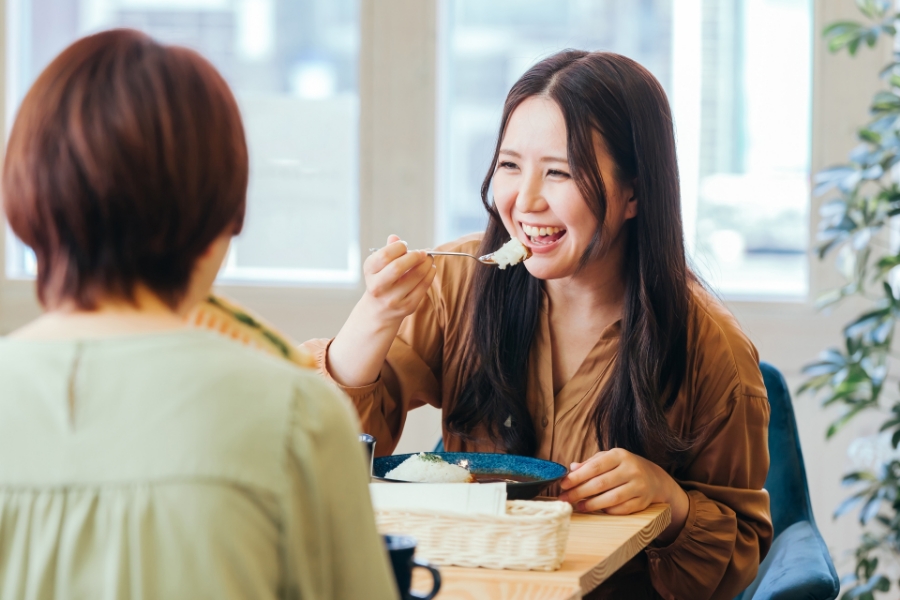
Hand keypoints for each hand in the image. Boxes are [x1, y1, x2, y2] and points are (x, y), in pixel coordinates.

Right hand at [362, 235, 435, 324]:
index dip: (398, 247)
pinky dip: (430, 274)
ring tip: (429, 259)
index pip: (384, 255)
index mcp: (369, 272)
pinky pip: (423, 286)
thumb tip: (395, 238)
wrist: (379, 311)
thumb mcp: (378, 266)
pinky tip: (430, 269)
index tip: (405, 245)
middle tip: (422, 252)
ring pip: (415, 276)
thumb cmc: (382, 282)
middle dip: (415, 256)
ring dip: (426, 263)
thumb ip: (387, 251)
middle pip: (398, 267)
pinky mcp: (407, 306)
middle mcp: (378, 287)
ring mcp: (393, 298)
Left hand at [557, 448, 688, 543]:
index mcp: (620, 455)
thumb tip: (571, 468)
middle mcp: (631, 469)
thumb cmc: (624, 467)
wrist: (654, 479)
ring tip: (579, 506)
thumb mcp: (609, 459)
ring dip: (592, 504)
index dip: (577, 477)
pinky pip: (622, 509)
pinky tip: (597, 510)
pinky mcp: (643, 501)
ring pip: (611, 498)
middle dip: (579, 492)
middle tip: (565, 499)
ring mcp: (639, 486)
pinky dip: (607, 511)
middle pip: (601, 483)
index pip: (595, 466)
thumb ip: (590, 463)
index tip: (563, 484)